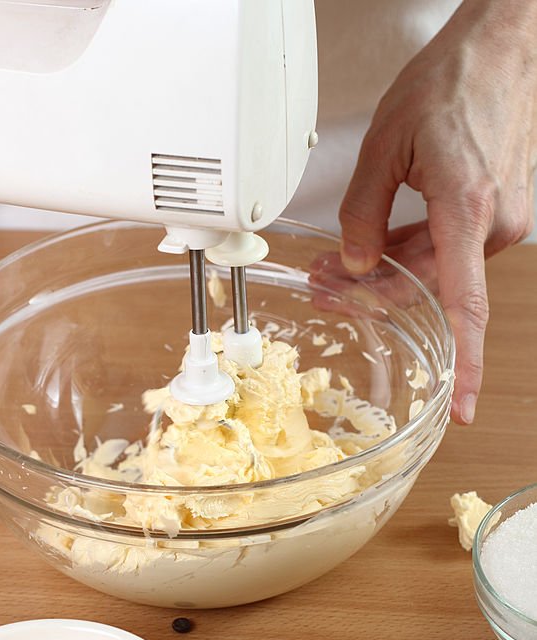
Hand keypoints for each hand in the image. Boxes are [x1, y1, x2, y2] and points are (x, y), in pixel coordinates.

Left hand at [339, 0, 536, 423]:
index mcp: (468, 210)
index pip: (465, 307)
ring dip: (384, 274)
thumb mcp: (387, 144)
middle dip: (371, 296)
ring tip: (335, 269)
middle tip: (324, 289)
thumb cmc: (454, 81)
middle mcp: (494, 224)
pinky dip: (409, 252)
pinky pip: (447, 249)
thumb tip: (356, 262)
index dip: (462, 364)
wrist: (504, 44)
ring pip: (434, 270)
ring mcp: (500, 219)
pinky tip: (371, 251)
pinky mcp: (495, 211)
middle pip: (428, 290)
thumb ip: (364, 211)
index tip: (458, 407)